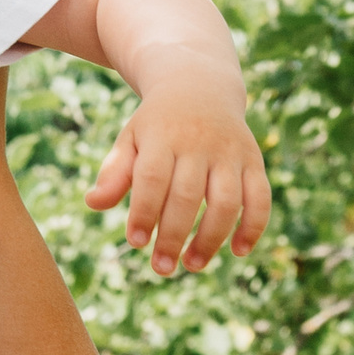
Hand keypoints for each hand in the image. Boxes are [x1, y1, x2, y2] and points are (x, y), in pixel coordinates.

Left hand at [84, 62, 270, 275]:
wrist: (200, 86)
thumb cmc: (156, 125)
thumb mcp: (130, 139)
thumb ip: (113, 172)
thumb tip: (93, 203)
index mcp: (163, 137)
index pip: (153, 179)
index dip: (144, 212)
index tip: (135, 243)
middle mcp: (200, 143)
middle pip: (188, 195)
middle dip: (173, 235)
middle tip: (161, 268)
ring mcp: (230, 152)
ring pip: (227, 201)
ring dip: (211, 238)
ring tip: (192, 265)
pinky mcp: (254, 160)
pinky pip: (260, 197)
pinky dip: (253, 226)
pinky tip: (238, 251)